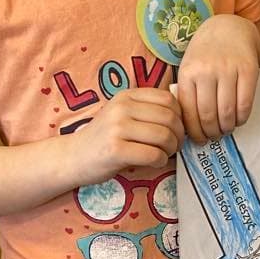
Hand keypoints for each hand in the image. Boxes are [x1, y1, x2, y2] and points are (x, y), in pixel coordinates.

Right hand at [69, 88, 183, 184]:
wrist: (73, 157)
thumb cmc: (105, 138)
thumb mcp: (124, 115)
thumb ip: (148, 110)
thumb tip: (185, 116)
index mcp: (127, 95)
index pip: (168, 99)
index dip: (180, 116)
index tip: (176, 129)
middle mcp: (121, 108)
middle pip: (170, 118)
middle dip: (179, 135)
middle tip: (174, 146)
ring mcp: (117, 128)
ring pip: (164, 136)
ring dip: (171, 149)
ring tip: (164, 154)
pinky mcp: (115, 150)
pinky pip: (153, 154)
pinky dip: (161, 161)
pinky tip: (154, 162)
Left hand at [178, 15, 259, 143]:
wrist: (228, 27)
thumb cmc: (206, 53)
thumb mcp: (189, 67)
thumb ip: (188, 92)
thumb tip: (189, 127)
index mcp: (188, 73)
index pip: (188, 112)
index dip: (194, 131)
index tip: (199, 139)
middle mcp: (207, 71)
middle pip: (208, 116)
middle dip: (211, 133)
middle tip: (214, 137)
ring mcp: (228, 69)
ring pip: (227, 112)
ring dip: (227, 128)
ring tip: (226, 129)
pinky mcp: (248, 70)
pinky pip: (245, 104)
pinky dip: (242, 118)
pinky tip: (238, 119)